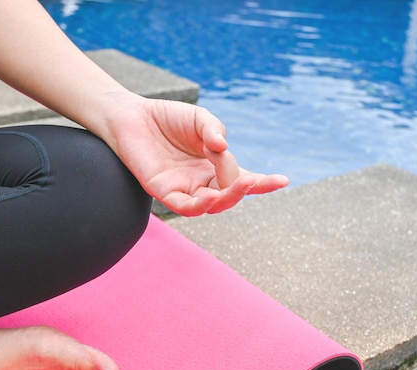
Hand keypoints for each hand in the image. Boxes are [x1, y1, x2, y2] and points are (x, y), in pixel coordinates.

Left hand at [104, 94, 289, 215]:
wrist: (132, 115)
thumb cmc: (168, 118)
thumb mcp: (199, 118)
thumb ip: (213, 130)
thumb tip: (222, 147)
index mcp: (214, 166)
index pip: (243, 179)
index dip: (263, 183)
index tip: (284, 180)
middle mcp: (201, 181)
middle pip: (229, 195)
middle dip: (242, 188)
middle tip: (248, 179)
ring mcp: (183, 188)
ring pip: (210, 205)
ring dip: (226, 199)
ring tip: (238, 185)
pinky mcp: (162, 191)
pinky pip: (183, 207)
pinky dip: (198, 206)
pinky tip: (210, 198)